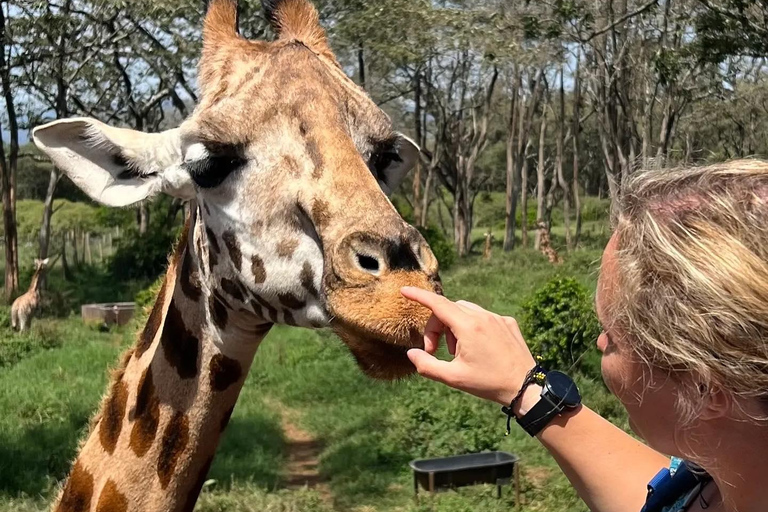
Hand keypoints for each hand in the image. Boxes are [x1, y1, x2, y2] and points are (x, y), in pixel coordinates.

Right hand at [401, 286, 536, 405]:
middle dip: (436, 327)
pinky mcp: (508, 323)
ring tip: (457, 351)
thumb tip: (411, 354)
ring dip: (454, 326)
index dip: (419, 296)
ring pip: (466, 310)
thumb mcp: (453, 378)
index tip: (404, 290)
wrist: (526, 387)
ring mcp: (497, 317)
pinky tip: (477, 348)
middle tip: (435, 351)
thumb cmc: (489, 383)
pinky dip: (472, 327)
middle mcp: (483, 316)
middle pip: (448, 309)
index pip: (437, 304)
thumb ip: (427, 365)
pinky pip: (483, 316)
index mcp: (468, 327)